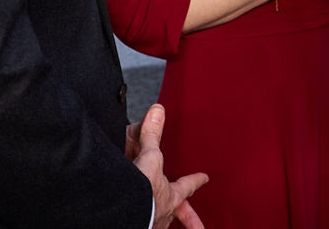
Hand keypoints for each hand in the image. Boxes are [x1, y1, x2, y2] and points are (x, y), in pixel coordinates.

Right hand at [132, 104, 207, 228]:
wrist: (123, 212)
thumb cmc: (141, 190)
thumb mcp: (149, 158)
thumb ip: (151, 136)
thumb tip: (158, 111)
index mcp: (170, 196)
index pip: (187, 185)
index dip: (196, 180)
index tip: (205, 177)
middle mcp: (163, 213)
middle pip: (177, 211)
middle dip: (187, 216)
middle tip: (199, 226)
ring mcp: (151, 224)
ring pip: (161, 222)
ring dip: (161, 219)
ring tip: (161, 220)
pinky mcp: (136, 225)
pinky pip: (143, 224)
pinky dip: (143, 221)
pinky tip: (138, 221)